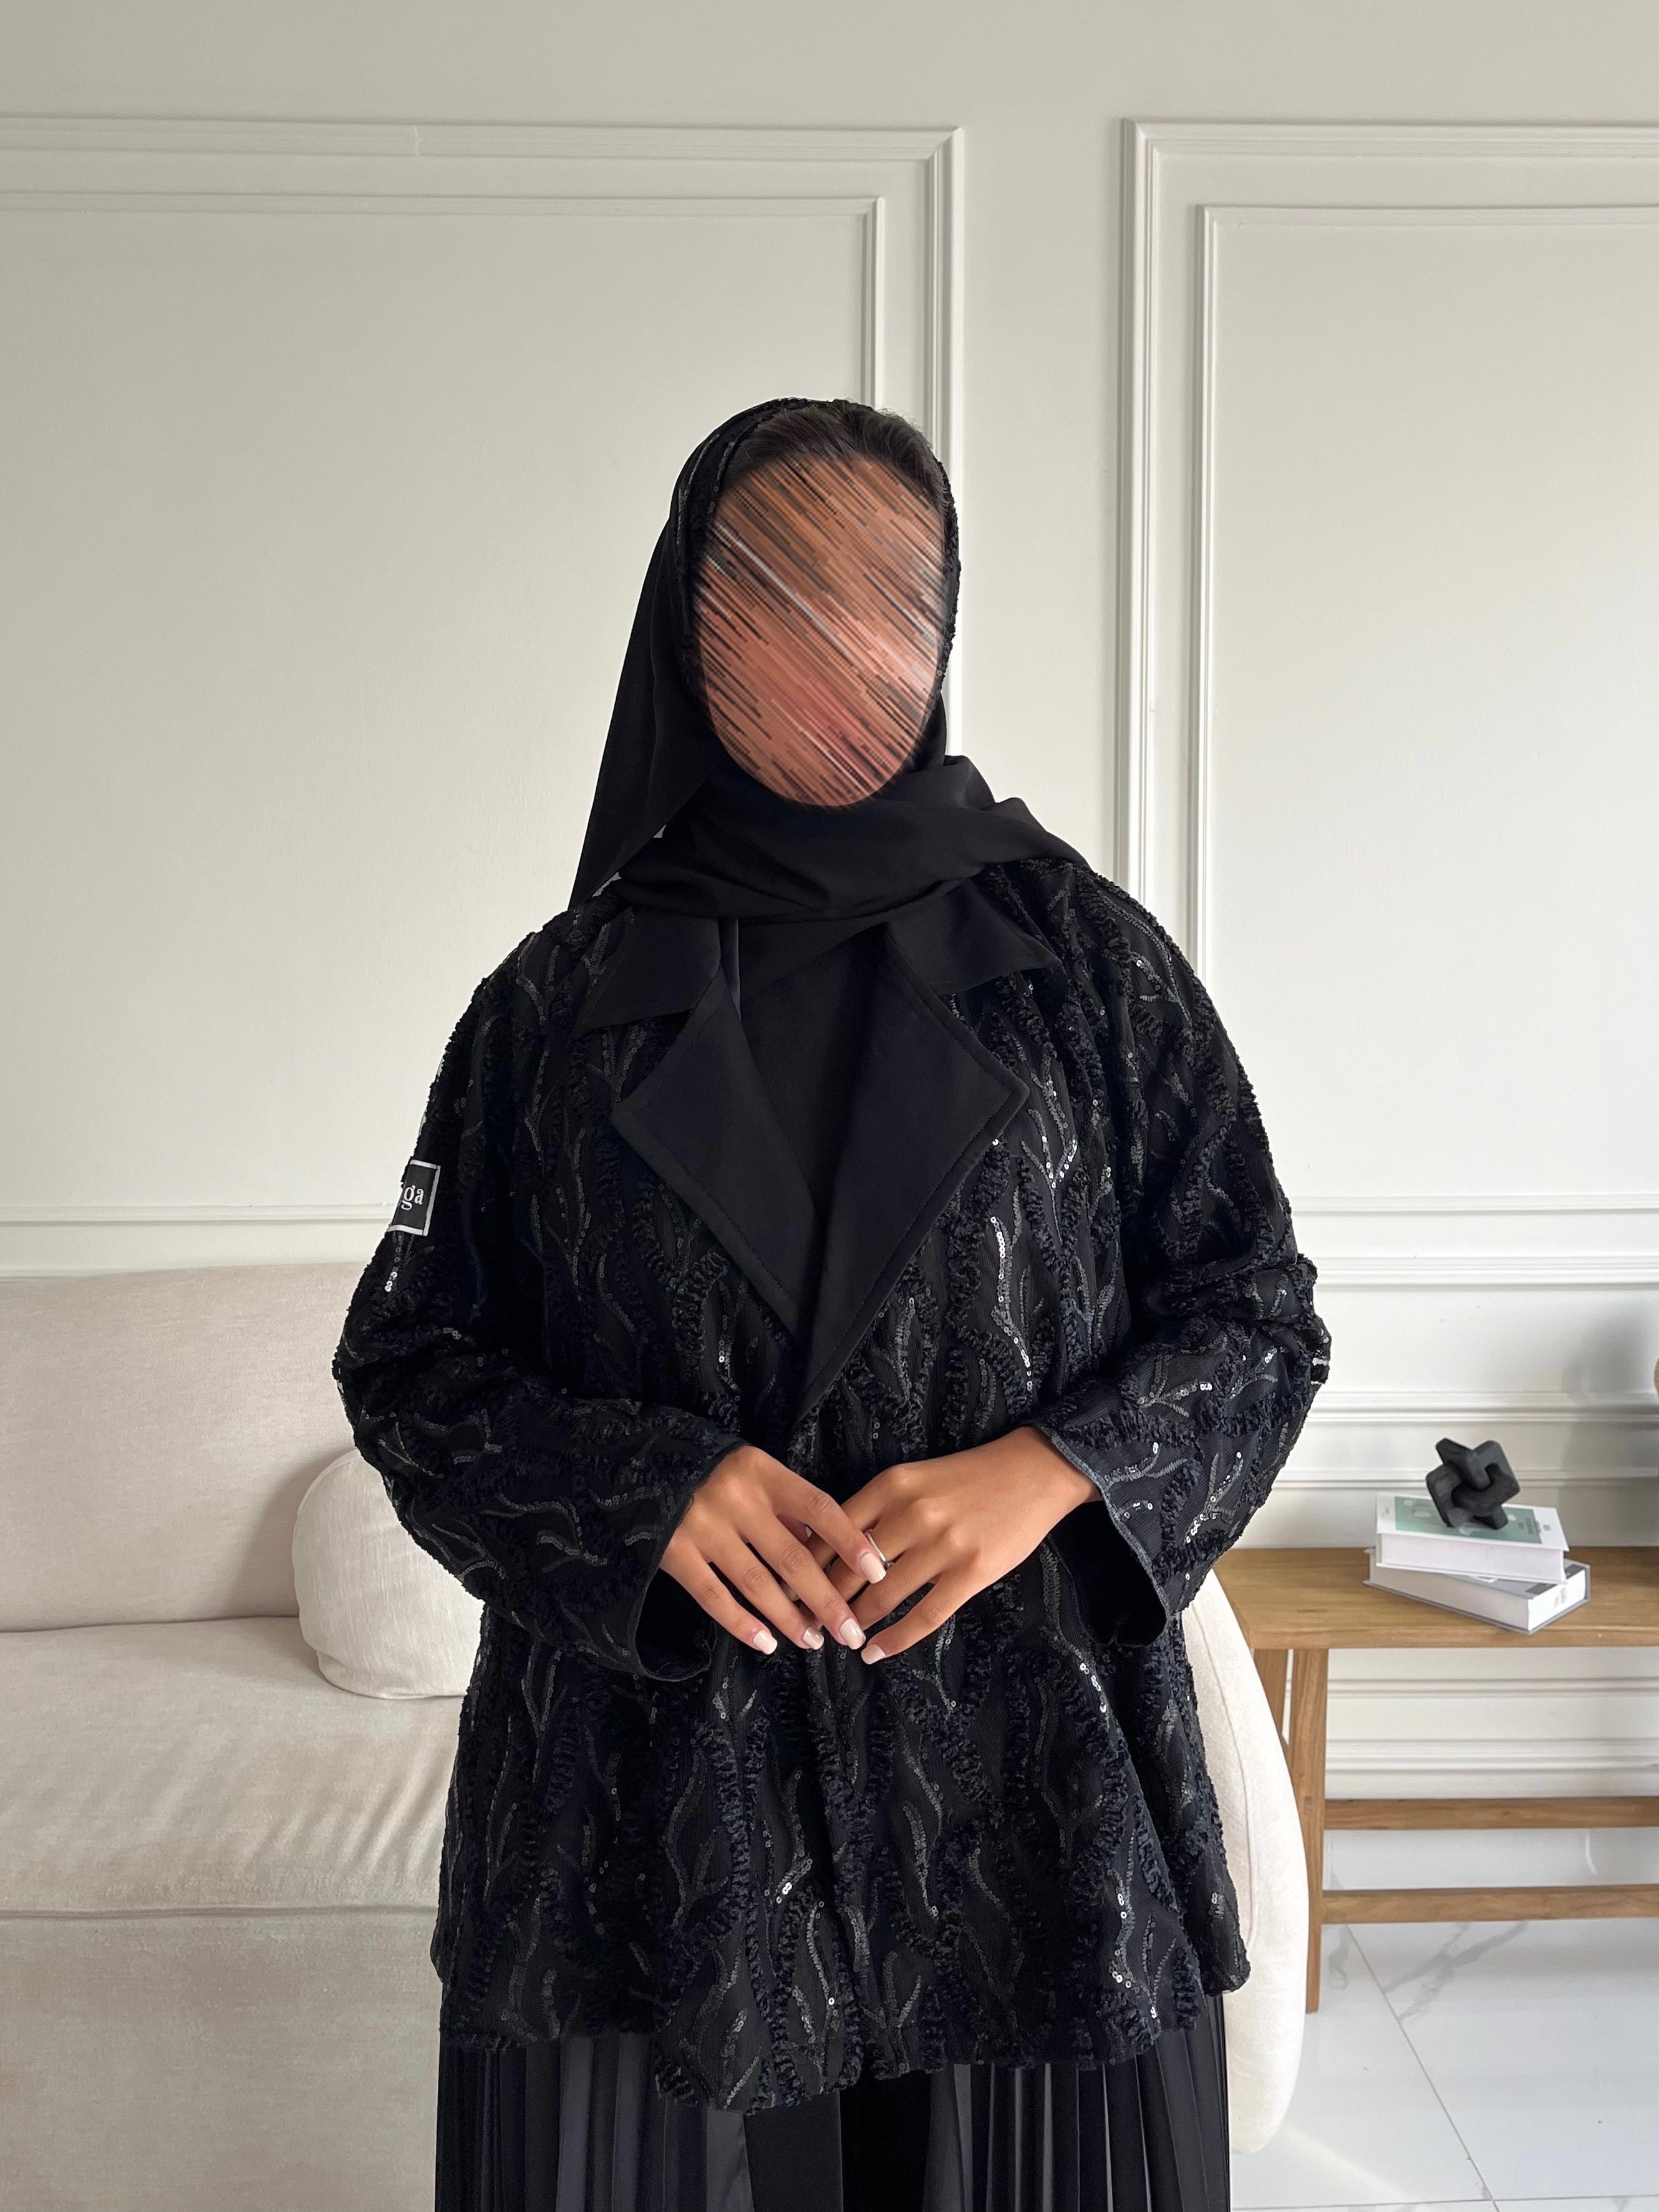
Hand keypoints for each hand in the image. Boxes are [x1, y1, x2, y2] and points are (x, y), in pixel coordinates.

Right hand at [659, 1443, 890, 1656]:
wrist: (644, 1463)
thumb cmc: (715, 1471)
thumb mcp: (756, 1472)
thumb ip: (788, 1507)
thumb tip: (825, 1552)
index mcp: (763, 1473)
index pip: (819, 1508)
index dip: (850, 1542)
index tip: (878, 1573)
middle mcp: (736, 1499)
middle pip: (793, 1557)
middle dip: (827, 1600)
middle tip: (852, 1632)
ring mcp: (703, 1526)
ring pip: (757, 1583)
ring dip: (789, 1619)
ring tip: (814, 1641)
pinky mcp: (674, 1552)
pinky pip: (714, 1597)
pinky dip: (742, 1624)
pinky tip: (766, 1643)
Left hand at [803, 1427, 1097, 1662]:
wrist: (1032, 1471)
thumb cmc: (967, 1476)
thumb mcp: (913, 1478)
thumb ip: (874, 1508)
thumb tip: (827, 1549)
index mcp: (890, 1486)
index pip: (830, 1533)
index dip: (803, 1567)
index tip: (786, 1590)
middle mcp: (910, 1515)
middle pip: (848, 1570)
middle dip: (821, 1602)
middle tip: (804, 1625)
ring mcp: (941, 1546)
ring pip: (881, 1598)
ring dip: (854, 1624)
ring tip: (839, 1639)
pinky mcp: (970, 1573)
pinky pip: (923, 1617)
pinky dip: (894, 1641)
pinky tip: (875, 1653)